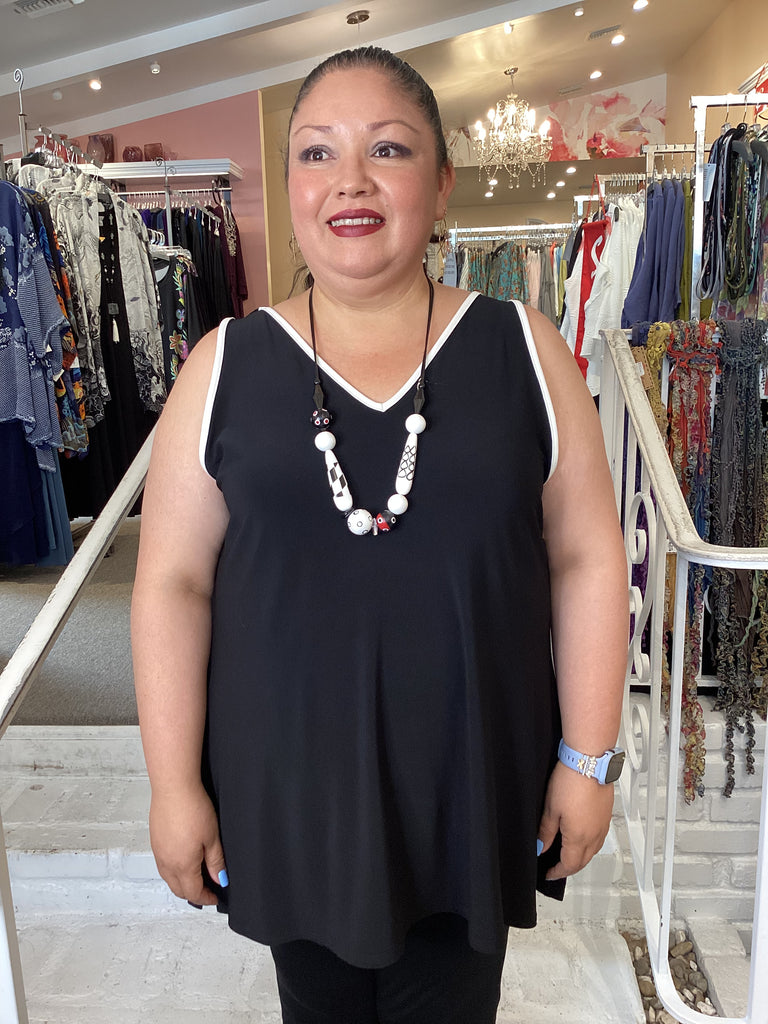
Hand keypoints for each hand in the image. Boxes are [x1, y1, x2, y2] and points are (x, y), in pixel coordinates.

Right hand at [148, 785, 226, 905]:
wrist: (173, 787)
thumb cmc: (193, 809)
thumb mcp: (212, 837)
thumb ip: (215, 861)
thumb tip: (219, 879)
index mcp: (182, 866)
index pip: (193, 892)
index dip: (205, 898)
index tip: (215, 897)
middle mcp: (167, 863)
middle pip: (178, 889)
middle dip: (193, 893)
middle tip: (207, 890)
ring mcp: (158, 852)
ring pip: (168, 878)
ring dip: (181, 882)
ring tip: (196, 877)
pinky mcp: (155, 841)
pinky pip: (162, 865)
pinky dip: (173, 870)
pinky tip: (182, 860)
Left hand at [537, 761, 614, 880]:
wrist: (589, 762)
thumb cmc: (570, 781)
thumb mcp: (550, 809)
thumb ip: (546, 832)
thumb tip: (541, 847)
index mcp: (579, 838)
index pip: (569, 865)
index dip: (557, 872)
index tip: (549, 873)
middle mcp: (595, 835)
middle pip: (583, 861)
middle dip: (569, 867)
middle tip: (557, 867)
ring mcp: (603, 825)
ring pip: (593, 851)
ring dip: (581, 857)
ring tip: (568, 854)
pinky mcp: (607, 815)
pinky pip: (599, 838)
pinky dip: (590, 844)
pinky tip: (581, 837)